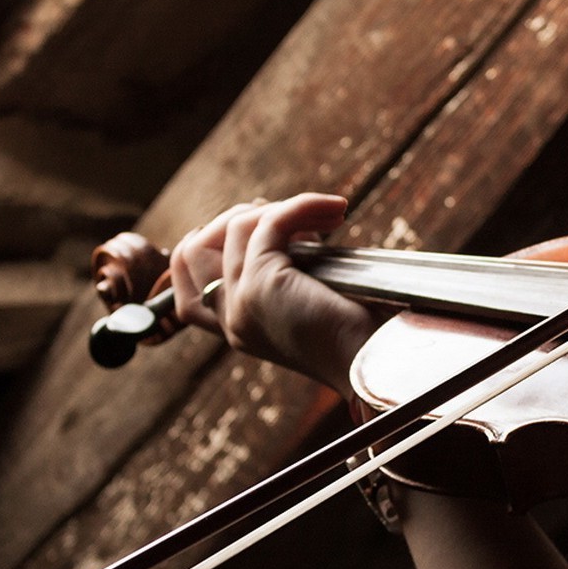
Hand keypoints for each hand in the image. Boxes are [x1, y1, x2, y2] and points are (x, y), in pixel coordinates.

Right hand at [168, 193, 380, 391]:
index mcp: (237, 329)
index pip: (187, 282)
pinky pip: (271, 222)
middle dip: (239, 216)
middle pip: (194, 249)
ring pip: (236, 226)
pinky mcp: (262, 285)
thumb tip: (284, 221)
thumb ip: (285, 271)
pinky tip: (336, 209)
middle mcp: (230, 320)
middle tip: (291, 214)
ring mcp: (239, 303)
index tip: (257, 220)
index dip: (208, 241)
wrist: (380, 362)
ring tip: (326, 213)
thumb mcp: (308, 300)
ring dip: (282, 206)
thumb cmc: (362, 333)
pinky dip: (303, 205)